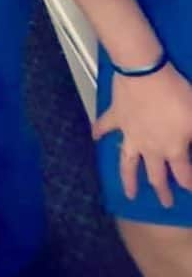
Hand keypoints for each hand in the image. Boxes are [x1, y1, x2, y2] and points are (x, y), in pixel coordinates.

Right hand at [93, 62, 191, 207]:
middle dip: (162, 191)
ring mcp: (130, 134)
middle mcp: (150, 148)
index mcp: (173, 149)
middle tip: (165, 203)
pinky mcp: (116, 117)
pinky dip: (99, 131)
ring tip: (129, 193)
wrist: (144, 73)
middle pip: (156, 176)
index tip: (190, 192)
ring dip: (128, 179)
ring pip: (127, 163)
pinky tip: (94, 137)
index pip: (184, 175)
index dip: (189, 185)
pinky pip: (105, 126)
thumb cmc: (176, 95)